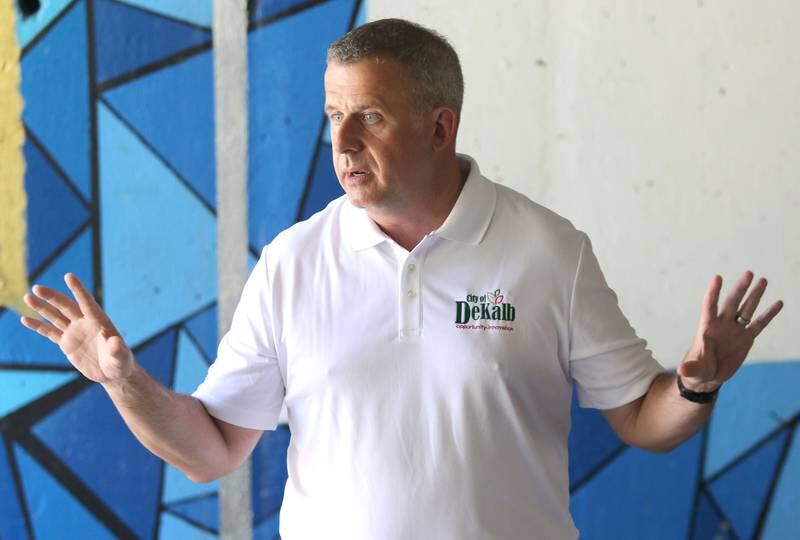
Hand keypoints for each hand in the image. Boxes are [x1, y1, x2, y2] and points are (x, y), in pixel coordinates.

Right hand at [20, 273, 133, 383]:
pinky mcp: (66, 343)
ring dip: (41, 307)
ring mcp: (74, 332)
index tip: (68, 276)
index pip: (87, 303)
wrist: (112, 372)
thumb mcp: (121, 357)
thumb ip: (117, 349)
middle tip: (37, 288)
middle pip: (66, 306)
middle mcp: (85, 323)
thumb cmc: (120, 362)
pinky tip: (24, 319)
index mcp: (99, 321)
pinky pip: (49, 332)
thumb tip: (113, 341)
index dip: (78, 290)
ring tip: (27, 297)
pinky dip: (37, 326)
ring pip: (55, 316)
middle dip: (52, 297)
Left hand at [678, 271, 783, 391]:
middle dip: (740, 288)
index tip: (717, 277)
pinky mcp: (746, 339)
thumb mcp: (694, 370)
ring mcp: (735, 330)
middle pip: (732, 303)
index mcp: (707, 328)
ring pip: (746, 309)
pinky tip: (778, 303)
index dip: (713, 293)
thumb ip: (691, 368)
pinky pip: (759, 324)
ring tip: (763, 280)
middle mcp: (722, 325)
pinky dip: (768, 314)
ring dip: (754, 295)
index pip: (709, 306)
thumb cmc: (697, 370)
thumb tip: (683, 371)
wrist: (708, 377)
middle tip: (749, 273)